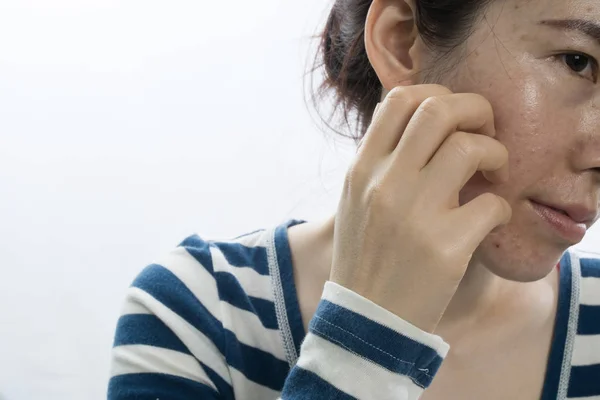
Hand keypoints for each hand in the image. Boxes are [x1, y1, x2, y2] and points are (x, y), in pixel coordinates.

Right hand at [330, 85, 511, 332]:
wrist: (366, 320)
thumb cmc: (366, 257)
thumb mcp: (357, 201)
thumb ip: (382, 161)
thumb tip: (423, 123)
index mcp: (362, 170)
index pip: (400, 99)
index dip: (438, 95)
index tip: (454, 119)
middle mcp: (384, 184)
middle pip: (440, 109)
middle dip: (476, 110)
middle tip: (485, 134)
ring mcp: (414, 215)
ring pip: (471, 148)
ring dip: (496, 155)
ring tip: (493, 177)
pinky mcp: (445, 248)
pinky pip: (493, 204)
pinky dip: (500, 208)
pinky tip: (489, 221)